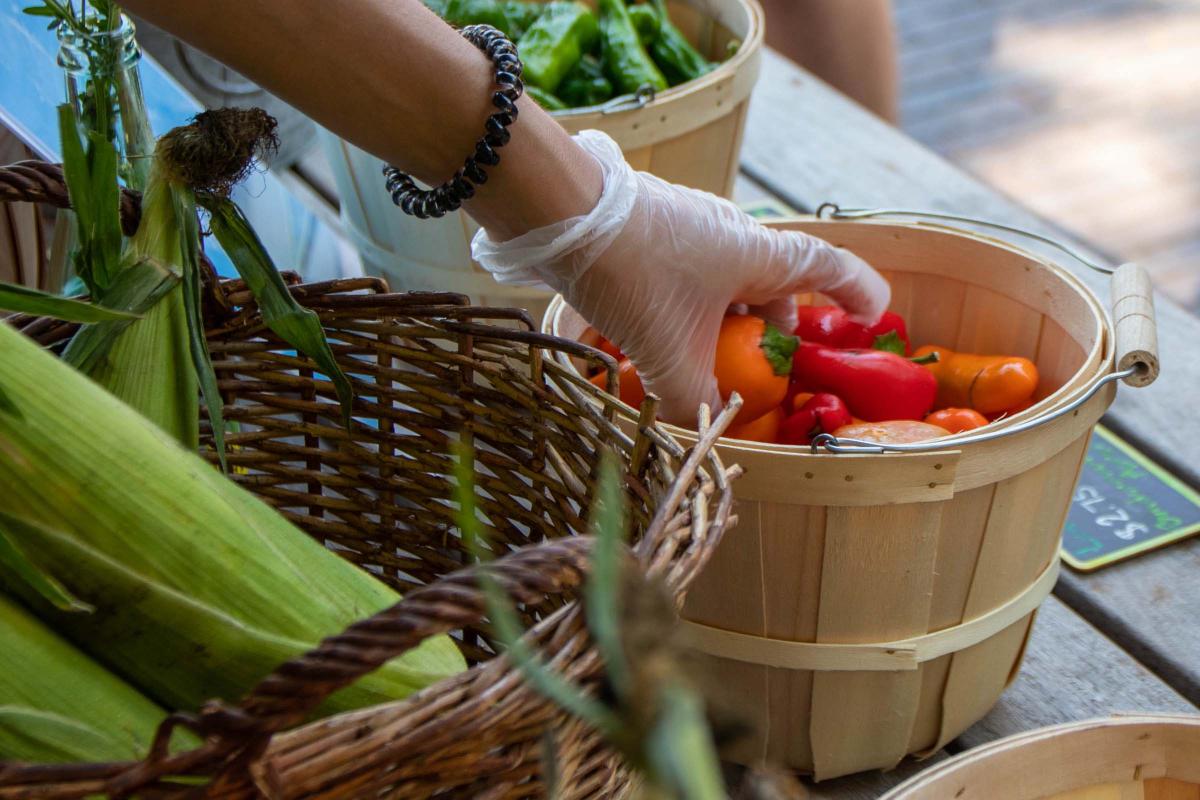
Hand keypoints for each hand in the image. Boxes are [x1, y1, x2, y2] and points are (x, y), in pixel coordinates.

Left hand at [472, 130, 889, 423]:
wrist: (559, 209)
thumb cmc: (632, 272)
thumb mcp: (668, 352)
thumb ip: (692, 401)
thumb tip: (701, 428)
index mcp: (757, 254)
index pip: (828, 268)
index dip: (857, 293)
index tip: (871, 318)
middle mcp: (731, 234)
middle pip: (772, 282)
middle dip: (771, 329)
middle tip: (758, 369)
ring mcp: (689, 227)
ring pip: (723, 280)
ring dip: (721, 322)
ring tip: (696, 362)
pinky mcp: (652, 229)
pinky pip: (685, 274)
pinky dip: (685, 308)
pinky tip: (651, 337)